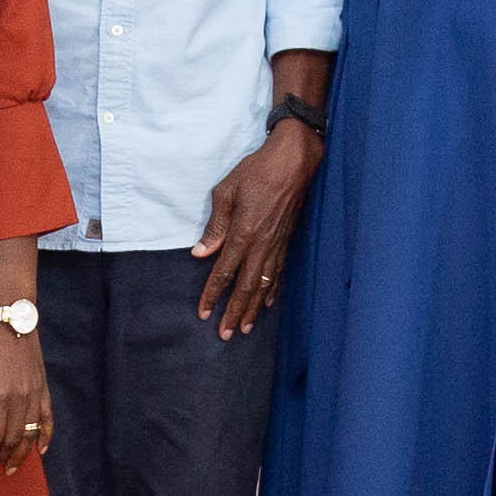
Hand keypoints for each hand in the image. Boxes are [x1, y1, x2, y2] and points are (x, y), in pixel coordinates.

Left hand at [0, 320, 51, 472]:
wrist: (11, 315)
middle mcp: (18, 398)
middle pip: (11, 440)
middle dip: (0, 459)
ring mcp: (34, 393)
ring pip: (29, 434)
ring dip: (20, 454)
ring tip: (11, 468)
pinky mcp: (43, 386)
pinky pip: (47, 418)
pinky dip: (45, 436)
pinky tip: (40, 451)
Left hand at [193, 122, 320, 339]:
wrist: (294, 161)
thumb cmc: (257, 171)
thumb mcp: (226, 192)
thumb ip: (214, 225)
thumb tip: (201, 252)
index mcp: (242, 234)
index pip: (223, 273)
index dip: (212, 295)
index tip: (203, 313)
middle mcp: (261, 245)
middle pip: (245, 288)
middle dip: (234, 313)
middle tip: (225, 335)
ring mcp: (277, 245)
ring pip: (263, 285)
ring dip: (253, 309)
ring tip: (245, 327)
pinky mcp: (287, 241)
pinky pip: (279, 273)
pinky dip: (272, 291)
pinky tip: (268, 303)